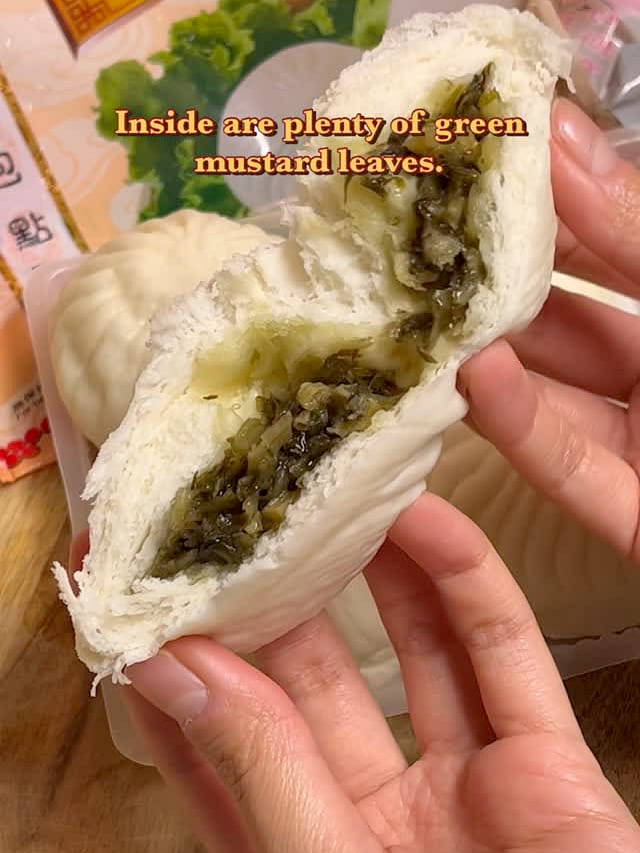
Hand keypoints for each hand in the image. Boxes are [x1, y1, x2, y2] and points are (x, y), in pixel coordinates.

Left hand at [82, 494, 638, 851]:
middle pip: (319, 680)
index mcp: (307, 845)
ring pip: (418, 648)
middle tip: (247, 517)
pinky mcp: (544, 760)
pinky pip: (504, 651)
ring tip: (332, 494)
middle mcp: (377, 810)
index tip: (142, 589)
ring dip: (380, 570)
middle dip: (282, 598)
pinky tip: (425, 519)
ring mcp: (465, 780)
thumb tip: (171, 668)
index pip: (218, 742)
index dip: (181, 667)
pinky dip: (467, 581)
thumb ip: (259, 769)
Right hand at [458, 98, 639, 561]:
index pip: (605, 247)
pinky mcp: (630, 517)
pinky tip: (473, 379)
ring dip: (488, 361)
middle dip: (494, 288)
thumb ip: (634, 232)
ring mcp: (639, 446)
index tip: (473, 162)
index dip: (547, 204)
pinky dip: (521, 428)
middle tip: (416, 244)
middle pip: (563, 325)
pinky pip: (571, 470)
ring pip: (551, 400)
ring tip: (418, 312)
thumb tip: (558, 134)